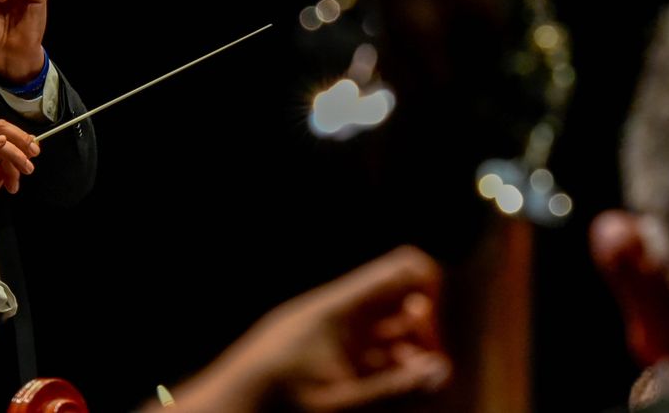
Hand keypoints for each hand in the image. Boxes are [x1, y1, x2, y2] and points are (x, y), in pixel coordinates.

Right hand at [0, 120, 40, 237]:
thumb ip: (7, 165)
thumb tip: (27, 156)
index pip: (3, 129)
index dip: (22, 137)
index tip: (35, 151)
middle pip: (1, 128)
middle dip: (22, 142)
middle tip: (32, 159)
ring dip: (15, 156)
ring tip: (19, 177)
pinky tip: (1, 143)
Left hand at [159, 246, 449, 412]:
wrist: (226, 408)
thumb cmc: (274, 404)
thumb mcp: (337, 404)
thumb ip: (392, 389)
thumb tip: (442, 370)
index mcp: (340, 309)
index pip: (402, 270)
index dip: (431, 291)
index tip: (434, 334)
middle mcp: (341, 315)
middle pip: (403, 302)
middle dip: (426, 332)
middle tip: (426, 369)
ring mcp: (336, 336)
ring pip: (391, 332)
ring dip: (411, 356)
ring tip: (414, 387)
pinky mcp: (330, 358)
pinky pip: (374, 353)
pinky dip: (392, 369)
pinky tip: (392, 393)